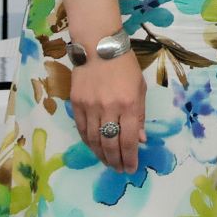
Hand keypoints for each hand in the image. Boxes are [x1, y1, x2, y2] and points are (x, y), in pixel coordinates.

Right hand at [70, 54, 146, 172]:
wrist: (99, 47)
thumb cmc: (125, 67)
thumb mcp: (140, 88)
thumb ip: (139, 115)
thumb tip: (140, 139)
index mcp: (129, 104)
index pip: (129, 139)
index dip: (130, 157)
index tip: (131, 168)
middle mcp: (109, 108)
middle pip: (110, 143)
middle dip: (115, 160)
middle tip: (119, 169)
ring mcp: (90, 107)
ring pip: (94, 140)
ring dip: (101, 155)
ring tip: (108, 162)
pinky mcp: (76, 104)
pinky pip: (81, 130)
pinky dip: (88, 142)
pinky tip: (94, 148)